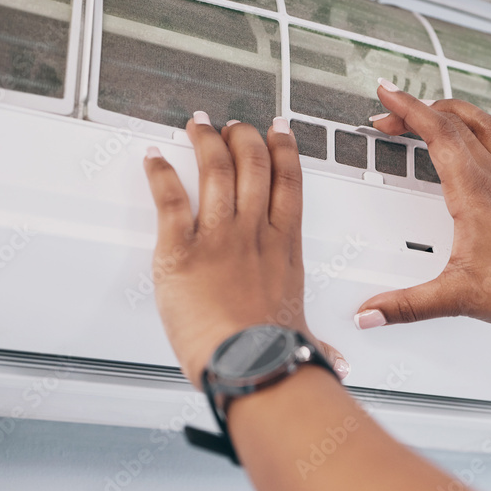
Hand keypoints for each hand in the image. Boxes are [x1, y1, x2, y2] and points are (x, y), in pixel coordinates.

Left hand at [143, 113, 347, 388]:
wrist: (249, 365)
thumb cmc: (274, 354)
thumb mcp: (305, 339)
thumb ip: (317, 343)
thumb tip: (334, 361)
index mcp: (285, 248)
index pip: (289, 181)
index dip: (284, 149)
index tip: (279, 132)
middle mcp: (254, 233)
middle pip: (253, 163)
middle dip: (243, 137)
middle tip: (235, 126)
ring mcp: (219, 237)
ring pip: (216, 168)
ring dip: (205, 140)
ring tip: (198, 126)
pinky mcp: (180, 250)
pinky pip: (170, 197)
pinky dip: (160, 172)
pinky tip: (155, 158)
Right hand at [356, 84, 490, 331]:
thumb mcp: (454, 298)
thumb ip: (406, 306)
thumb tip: (370, 312)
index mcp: (475, 193)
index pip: (438, 133)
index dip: (407, 108)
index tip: (386, 93)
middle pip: (456, 122)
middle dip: (418, 110)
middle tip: (390, 114)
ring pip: (486, 126)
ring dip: (455, 112)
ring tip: (432, 111)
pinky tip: (490, 135)